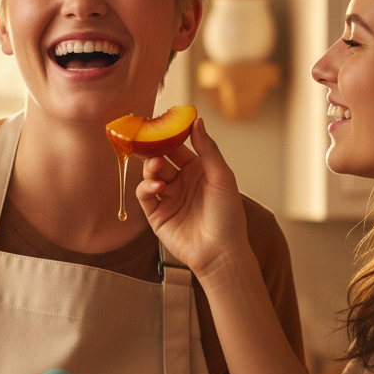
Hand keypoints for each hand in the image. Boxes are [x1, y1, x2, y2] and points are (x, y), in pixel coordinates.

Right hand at [136, 117, 249, 280]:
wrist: (220, 253)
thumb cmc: (228, 217)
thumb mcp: (222, 177)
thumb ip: (208, 149)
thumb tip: (197, 121)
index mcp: (199, 171)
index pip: (179, 147)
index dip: (170, 135)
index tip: (161, 123)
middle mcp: (182, 183)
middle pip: (161, 159)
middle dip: (154, 150)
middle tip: (149, 142)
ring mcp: (168, 199)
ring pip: (151, 175)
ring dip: (151, 168)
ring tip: (156, 167)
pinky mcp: (157, 216)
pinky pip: (145, 196)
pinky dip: (146, 187)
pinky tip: (157, 187)